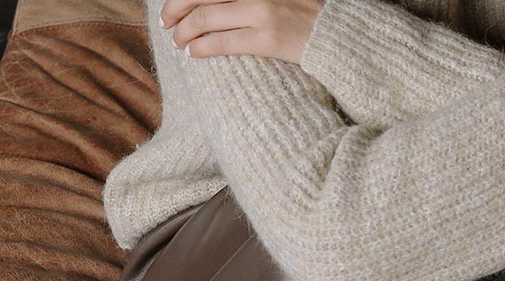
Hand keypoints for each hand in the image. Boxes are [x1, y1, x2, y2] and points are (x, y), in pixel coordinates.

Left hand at [160, 0, 323, 62]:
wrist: (338, 32)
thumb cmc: (306, 12)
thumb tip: (216, 4)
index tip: (173, 5)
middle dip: (176, 8)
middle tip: (167, 23)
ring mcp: (261, 11)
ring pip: (206, 16)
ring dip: (185, 30)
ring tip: (177, 42)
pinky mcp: (267, 38)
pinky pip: (223, 41)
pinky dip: (201, 46)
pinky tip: (191, 51)